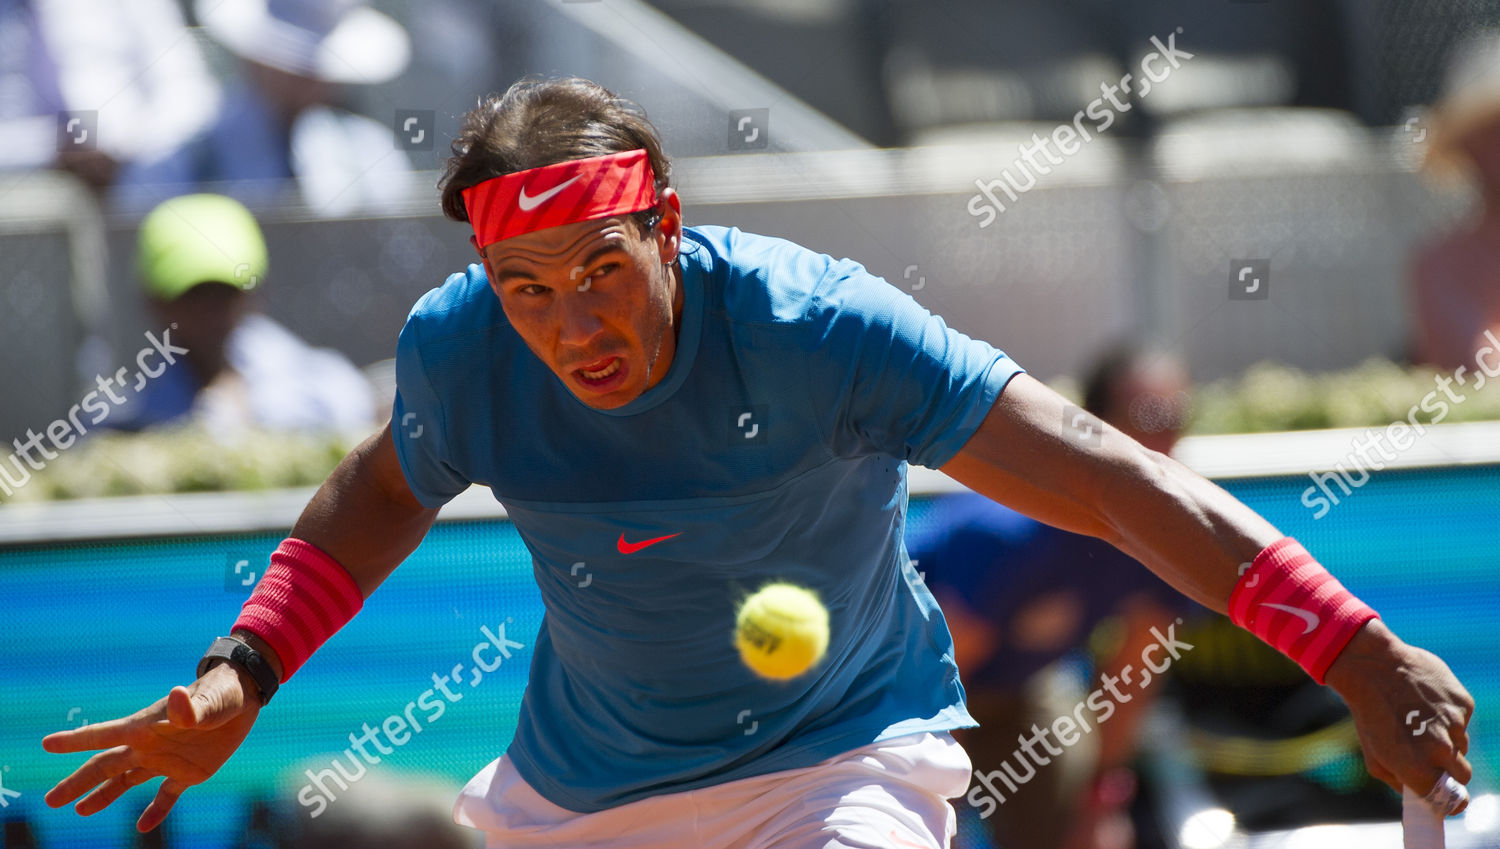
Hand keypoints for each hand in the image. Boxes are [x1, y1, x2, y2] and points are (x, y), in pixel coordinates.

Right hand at [42, 662, 261, 831]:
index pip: (103, 736)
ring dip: (103, 797)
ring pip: (126, 782)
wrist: (246, 697)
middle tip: (51, 799)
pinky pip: (166, 796)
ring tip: (78, 811)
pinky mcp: (189, 773)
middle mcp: (149, 745)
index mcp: (146, 727)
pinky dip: (156, 811)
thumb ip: (190, 707)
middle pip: (105, 767)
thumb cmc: (222, 692)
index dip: (75, 741)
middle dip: (77, 782)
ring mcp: (167, 760)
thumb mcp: (208, 701)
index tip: (47, 744)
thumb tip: (176, 696)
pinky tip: (143, 826)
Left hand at [1325, 619, 1474, 811]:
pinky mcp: (1463, 703)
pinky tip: (1424, 701)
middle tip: (1432, 756)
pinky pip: (1462, 720)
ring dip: (1446, 739)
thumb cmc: (1369, 714)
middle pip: (1463, 775)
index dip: (1453, 801)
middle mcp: (1441, 750)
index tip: (1450, 797)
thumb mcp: (1374, 757)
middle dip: (1451, 770)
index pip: (1454, 801)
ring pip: (1461, 745)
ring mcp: (1455, 725)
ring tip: (1419, 720)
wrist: (1371, 667)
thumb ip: (1400, 783)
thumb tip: (1423, 797)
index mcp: (1418, 768)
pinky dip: (1448, 715)